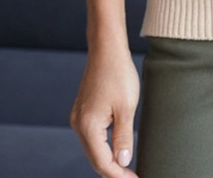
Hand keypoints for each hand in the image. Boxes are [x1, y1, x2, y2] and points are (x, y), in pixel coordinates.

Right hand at [69, 45, 140, 176]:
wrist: (106, 48)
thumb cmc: (118, 73)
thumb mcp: (126, 108)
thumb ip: (123, 138)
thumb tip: (122, 162)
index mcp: (88, 127)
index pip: (103, 163)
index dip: (119, 175)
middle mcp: (78, 124)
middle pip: (95, 158)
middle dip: (114, 170)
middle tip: (134, 176)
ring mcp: (79, 117)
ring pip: (94, 148)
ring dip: (109, 159)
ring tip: (128, 167)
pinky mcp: (83, 110)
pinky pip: (93, 136)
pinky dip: (104, 146)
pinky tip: (117, 149)